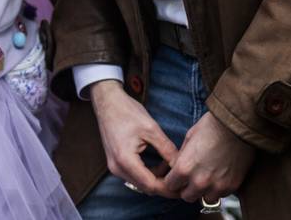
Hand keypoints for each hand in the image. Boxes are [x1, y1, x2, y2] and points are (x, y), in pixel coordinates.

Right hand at [89, 79, 178, 197]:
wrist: (107, 101)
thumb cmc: (127, 111)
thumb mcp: (151, 128)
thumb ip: (167, 149)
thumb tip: (181, 166)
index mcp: (125, 160)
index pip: (151, 185)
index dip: (169, 188)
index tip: (183, 186)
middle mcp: (117, 168)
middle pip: (145, 187)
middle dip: (164, 185)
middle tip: (181, 179)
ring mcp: (114, 166)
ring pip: (140, 183)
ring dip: (156, 179)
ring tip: (170, 166)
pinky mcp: (115, 163)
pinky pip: (134, 176)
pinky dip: (148, 173)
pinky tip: (158, 163)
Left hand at [164, 111, 254, 203]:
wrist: (236, 126)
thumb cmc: (212, 126)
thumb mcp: (189, 137)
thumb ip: (182, 157)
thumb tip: (178, 166)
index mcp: (185, 167)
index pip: (171, 186)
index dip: (172, 180)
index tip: (176, 177)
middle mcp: (199, 181)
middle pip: (186, 196)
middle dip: (186, 188)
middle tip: (190, 177)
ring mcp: (217, 186)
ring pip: (204, 199)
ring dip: (203, 191)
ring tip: (206, 177)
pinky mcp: (232, 187)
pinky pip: (220, 195)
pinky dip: (218, 189)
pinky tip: (219, 175)